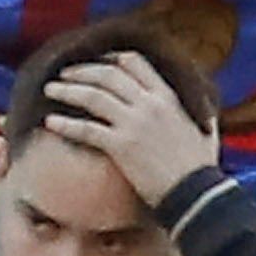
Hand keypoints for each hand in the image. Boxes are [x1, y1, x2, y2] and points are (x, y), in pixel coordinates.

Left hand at [39, 51, 222, 212]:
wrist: (198, 196)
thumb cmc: (203, 170)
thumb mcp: (206, 133)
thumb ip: (201, 116)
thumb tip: (206, 112)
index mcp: (168, 98)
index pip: (134, 63)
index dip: (110, 59)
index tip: (97, 62)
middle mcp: (149, 105)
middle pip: (107, 74)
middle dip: (81, 71)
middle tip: (65, 75)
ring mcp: (134, 124)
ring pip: (92, 96)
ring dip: (67, 91)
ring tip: (50, 90)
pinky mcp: (121, 146)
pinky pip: (86, 129)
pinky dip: (65, 124)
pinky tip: (50, 123)